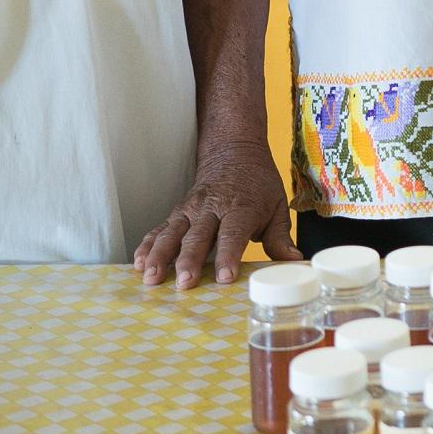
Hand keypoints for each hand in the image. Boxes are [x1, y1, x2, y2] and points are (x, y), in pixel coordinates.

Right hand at [134, 140, 299, 287]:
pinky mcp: (177, 212)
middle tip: (184, 282)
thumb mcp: (277, 205)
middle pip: (198, 236)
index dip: (229, 255)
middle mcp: (212, 208)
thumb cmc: (259, 184)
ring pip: (172, 233)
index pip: (233, 234)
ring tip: (151, 277)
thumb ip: (281, 237)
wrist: (234, 150)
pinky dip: (148, 245)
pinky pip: (160, 229)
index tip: (225, 277)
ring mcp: (191, 210)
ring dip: (160, 255)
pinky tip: (138, 263)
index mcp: (241, 207)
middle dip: (190, 260)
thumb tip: (293, 262)